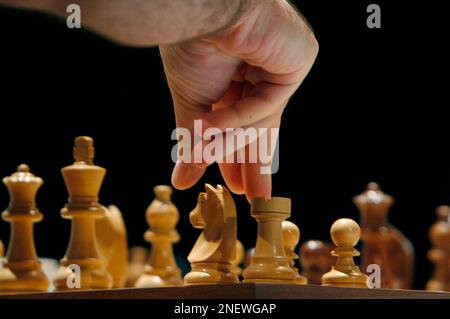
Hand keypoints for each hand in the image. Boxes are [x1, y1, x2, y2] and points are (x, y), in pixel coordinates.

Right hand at [160, 0, 317, 200]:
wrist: (198, 10)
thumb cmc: (190, 48)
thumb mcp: (191, 106)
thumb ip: (194, 144)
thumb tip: (180, 183)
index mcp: (233, 76)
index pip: (238, 123)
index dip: (233, 156)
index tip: (232, 186)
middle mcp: (259, 70)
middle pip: (260, 126)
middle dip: (254, 164)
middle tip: (254, 199)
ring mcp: (280, 65)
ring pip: (261, 119)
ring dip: (233, 145)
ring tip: (219, 167)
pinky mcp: (298, 60)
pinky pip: (268, 102)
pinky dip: (239, 117)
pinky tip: (210, 126)